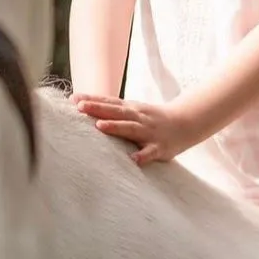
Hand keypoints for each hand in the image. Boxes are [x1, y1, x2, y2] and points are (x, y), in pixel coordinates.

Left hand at [71, 94, 202, 165]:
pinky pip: (150, 152)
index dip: (92, 100)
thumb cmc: (152, 119)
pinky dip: (143, 156)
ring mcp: (149, 131)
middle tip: (80, 107)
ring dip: (115, 127)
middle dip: (98, 109)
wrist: (186, 122)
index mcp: (130, 109)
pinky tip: (134, 160)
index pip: (108, 102)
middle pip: (116, 112)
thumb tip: (84, 106)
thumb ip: (113, 110)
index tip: (73, 98)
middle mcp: (138, 117)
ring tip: (99, 126)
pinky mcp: (160, 147)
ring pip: (130, 128)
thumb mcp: (133, 111)